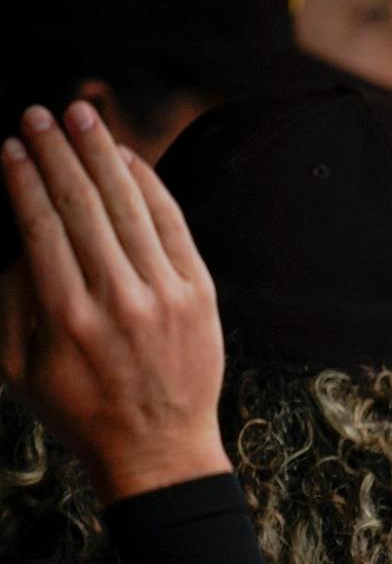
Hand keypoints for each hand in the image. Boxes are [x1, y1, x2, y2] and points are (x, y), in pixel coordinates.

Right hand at [1, 102, 227, 503]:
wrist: (159, 449)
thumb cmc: (81, 408)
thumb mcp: (20, 366)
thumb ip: (12, 299)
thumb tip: (20, 237)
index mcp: (68, 317)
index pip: (41, 227)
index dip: (25, 180)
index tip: (11, 145)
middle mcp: (120, 301)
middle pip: (84, 207)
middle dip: (58, 152)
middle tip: (39, 114)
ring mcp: (166, 296)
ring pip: (130, 207)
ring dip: (103, 154)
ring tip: (81, 115)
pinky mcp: (201, 296)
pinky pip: (173, 226)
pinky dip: (150, 186)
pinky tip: (128, 157)